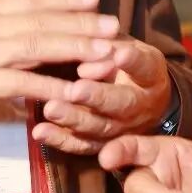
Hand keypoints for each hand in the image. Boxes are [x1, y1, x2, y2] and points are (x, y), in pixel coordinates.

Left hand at [31, 37, 173, 153]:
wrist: (144, 100)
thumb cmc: (127, 63)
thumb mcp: (124, 46)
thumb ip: (109, 46)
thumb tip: (88, 58)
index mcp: (150, 76)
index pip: (144, 67)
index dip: (133, 62)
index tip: (120, 53)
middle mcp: (141, 106)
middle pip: (122, 104)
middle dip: (98, 97)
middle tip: (75, 89)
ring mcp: (124, 129)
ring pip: (100, 127)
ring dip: (74, 119)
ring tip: (50, 109)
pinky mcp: (104, 144)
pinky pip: (82, 145)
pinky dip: (60, 140)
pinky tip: (40, 131)